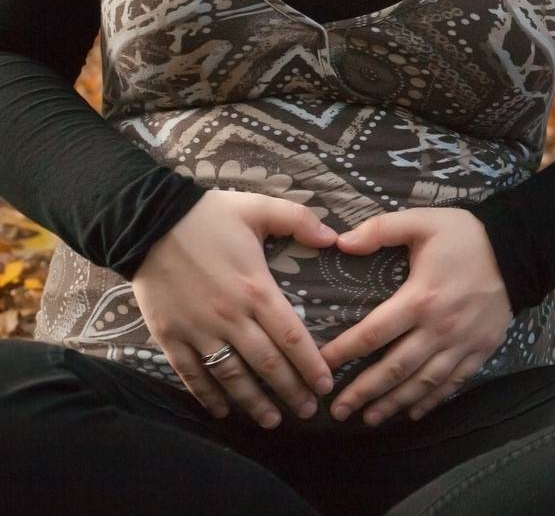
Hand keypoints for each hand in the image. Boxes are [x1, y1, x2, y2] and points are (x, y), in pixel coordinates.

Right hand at [132, 188, 339, 427]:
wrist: (146, 222)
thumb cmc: (208, 216)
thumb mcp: (259, 208)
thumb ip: (299, 220)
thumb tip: (334, 237)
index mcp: (256, 290)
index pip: (292, 337)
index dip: (311, 365)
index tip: (327, 385)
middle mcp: (230, 317)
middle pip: (267, 365)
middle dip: (291, 392)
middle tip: (308, 412)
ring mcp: (198, 330)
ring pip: (231, 376)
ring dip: (254, 403)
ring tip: (273, 421)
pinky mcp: (170, 336)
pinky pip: (191, 374)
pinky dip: (207, 396)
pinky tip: (222, 411)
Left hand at [318, 208, 512, 425]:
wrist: (519, 249)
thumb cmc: (466, 235)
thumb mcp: (423, 222)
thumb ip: (381, 230)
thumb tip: (340, 242)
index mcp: (421, 298)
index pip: (373, 333)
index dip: (343, 352)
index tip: (321, 365)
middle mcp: (440, 328)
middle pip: (394, 368)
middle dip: (362, 392)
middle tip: (336, 410)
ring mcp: (463, 343)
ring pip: (422, 383)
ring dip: (393, 404)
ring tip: (368, 419)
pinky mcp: (481, 350)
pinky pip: (453, 383)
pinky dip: (431, 401)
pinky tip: (412, 413)